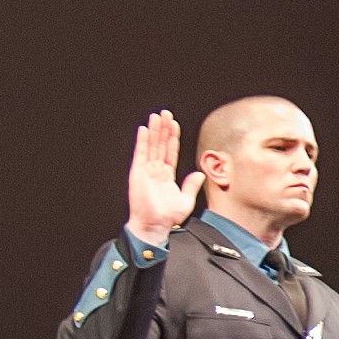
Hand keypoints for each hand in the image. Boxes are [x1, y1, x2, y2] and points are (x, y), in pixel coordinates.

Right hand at [126, 108, 202, 240]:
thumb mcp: (186, 200)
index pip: (171, 152)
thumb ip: (192, 185)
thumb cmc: (167, 217)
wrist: (154, 225)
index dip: (173, 138)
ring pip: (151, 146)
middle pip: (161, 145)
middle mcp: (156, 170)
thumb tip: (200, 174)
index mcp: (167, 175)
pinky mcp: (138, 173)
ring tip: (156, 116)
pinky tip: (144, 130)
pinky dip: (142, 141)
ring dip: (154, 131)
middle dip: (163, 129)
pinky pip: (140, 153)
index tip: (175, 125)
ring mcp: (146, 170)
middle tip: (166, 113)